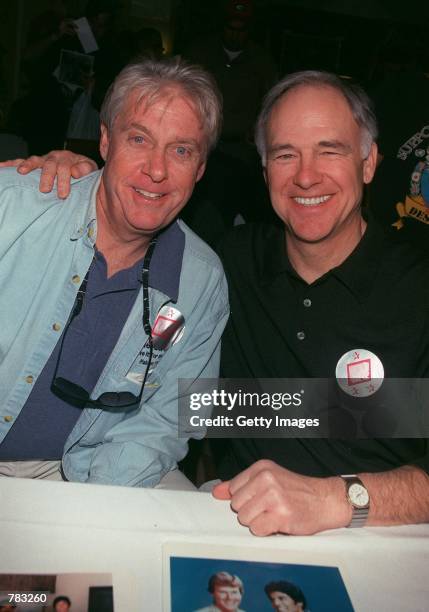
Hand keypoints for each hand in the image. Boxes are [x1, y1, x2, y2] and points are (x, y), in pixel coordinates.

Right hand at [0, 151, 97, 198]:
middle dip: (47, 177)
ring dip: (28, 166)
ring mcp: (43, 160)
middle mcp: (54, 156)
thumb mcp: (90, 169)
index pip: (66, 167)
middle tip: (45, 190)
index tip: (63, 194)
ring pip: (35, 161)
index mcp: (69, 158)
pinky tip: (2, 166)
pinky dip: (11, 164)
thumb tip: (75, 172)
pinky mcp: (34, 164)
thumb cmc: (84, 171)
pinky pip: (21, 162)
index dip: (64, 180)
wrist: (79, 167)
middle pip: (50, 165)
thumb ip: (86, 169)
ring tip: (22, 172)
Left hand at [212, 460, 350, 534]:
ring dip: (258, 522)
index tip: (258, 500)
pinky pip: (256, 530)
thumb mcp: (269, 479)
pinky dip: (266, 531)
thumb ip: (241, 485)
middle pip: (236, 505)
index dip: (244, 499)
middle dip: (250, 511)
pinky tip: (278, 523)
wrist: (325, 500)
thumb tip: (217, 492)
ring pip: (244, 518)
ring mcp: (273, 497)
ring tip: (273, 515)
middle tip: (268, 508)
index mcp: (261, 468)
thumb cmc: (297, 491)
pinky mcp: (280, 515)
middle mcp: (266, 479)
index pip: (233, 489)